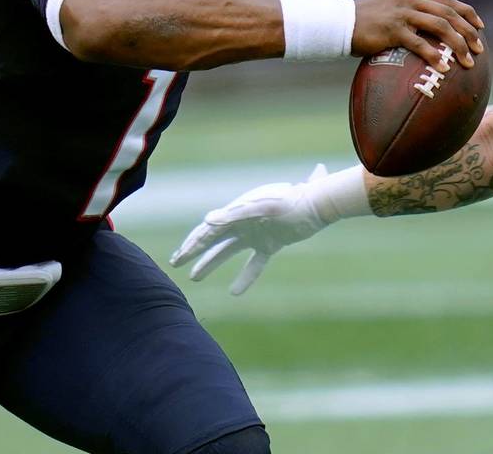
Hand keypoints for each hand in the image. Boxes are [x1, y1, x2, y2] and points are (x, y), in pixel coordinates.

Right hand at [170, 164, 330, 294]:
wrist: (318, 203)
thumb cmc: (290, 201)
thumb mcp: (262, 206)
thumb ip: (236, 213)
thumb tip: (206, 221)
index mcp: (237, 212)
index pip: (208, 230)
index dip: (192, 244)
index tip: (178, 259)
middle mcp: (243, 222)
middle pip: (212, 240)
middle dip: (193, 251)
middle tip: (175, 264)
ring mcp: (256, 234)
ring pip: (227, 251)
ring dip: (210, 263)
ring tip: (193, 278)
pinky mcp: (271, 244)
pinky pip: (254, 264)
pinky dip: (244, 277)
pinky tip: (234, 292)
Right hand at [353, 0, 483, 70]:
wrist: (339, 24)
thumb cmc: (365, 22)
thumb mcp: (390, 8)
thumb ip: (410, 12)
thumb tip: (431, 30)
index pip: (447, 0)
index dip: (467, 13)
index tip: (480, 26)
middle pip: (449, 13)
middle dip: (468, 32)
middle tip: (479, 49)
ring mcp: (401, 13)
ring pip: (440, 26)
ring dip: (458, 44)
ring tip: (468, 61)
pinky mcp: (392, 30)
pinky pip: (420, 44)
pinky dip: (434, 56)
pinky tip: (444, 68)